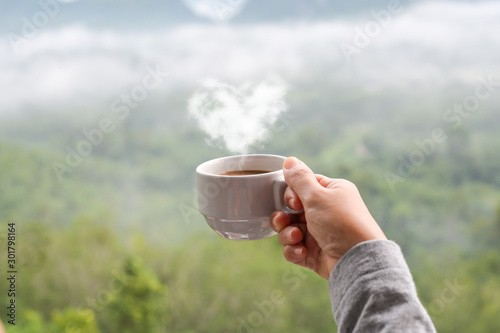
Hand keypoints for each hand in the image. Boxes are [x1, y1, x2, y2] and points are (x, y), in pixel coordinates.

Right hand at [271, 157, 386, 279]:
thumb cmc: (341, 223)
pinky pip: (293, 249)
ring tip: (297, 238)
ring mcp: (319, 234)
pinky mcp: (315, 254)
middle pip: (291, 210)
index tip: (294, 202)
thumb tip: (289, 160)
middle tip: (285, 220)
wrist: (357, 261)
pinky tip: (303, 252)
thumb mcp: (317, 195)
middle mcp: (326, 212)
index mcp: (332, 193)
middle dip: (283, 216)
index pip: (302, 187)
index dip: (291, 194)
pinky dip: (294, 251)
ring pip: (289, 230)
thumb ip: (300, 178)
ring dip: (288, 234)